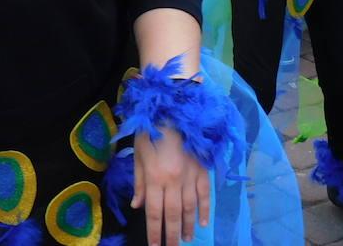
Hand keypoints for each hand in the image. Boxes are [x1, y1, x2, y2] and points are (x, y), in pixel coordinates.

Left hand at [133, 127, 210, 245]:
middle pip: (173, 215)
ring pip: (190, 208)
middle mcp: (173, 181)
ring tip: (187, 239)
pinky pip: (205, 194)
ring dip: (189, 226)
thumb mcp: (138, 154)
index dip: (155, 232)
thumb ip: (139, 182)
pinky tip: (204, 222)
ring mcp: (190, 176)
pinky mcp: (202, 170)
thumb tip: (138, 205)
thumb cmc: (151, 131)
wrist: (174, 110)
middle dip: (172, 235)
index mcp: (155, 178)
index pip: (154, 213)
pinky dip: (205, 210)